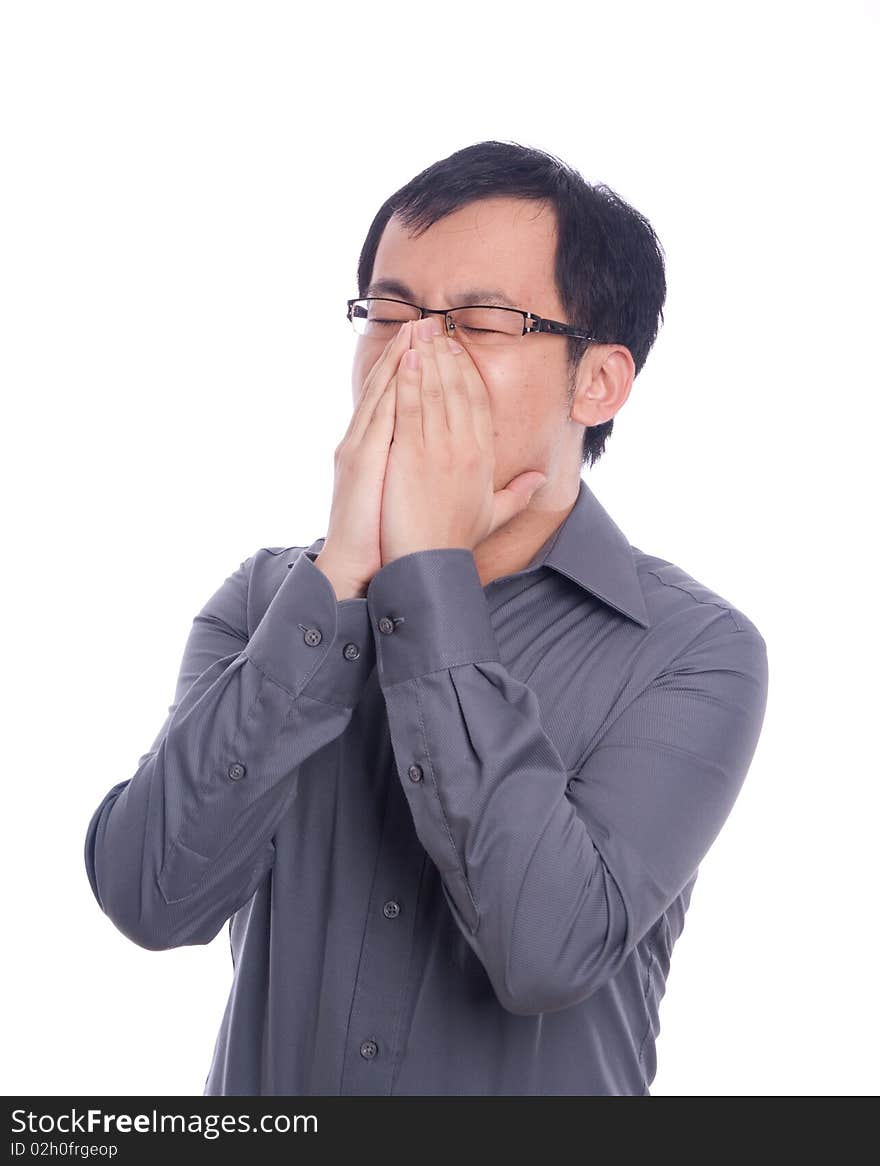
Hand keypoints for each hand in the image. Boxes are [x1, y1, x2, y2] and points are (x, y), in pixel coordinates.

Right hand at [316, 320, 415, 596]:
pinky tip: (404, 364)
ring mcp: (360, 448)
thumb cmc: (386, 538)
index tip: (436, 346)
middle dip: (408, 353)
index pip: (399, 401)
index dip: (416, 371)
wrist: (358, 567)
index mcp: (379, 450)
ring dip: (399, 359)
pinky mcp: (360, 460)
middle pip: (388, 387)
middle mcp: (365, 442)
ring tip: (417, 329)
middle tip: (427, 321)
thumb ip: (427, 477)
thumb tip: (452, 466)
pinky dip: (390, 387)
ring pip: (382, 392)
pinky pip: (378, 416)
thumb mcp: (410, 500)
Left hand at [380, 320, 546, 566]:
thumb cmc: (455, 541)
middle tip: (435, 327)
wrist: (429, 564)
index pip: (479, 402)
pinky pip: (409, 409)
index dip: (468, 372)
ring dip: (427, 358)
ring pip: (435, 392)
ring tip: (419, 332)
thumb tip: (541, 480)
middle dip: (446, 354)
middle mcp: (465, 448)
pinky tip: (405, 358)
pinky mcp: (410, 456)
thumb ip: (518, 493)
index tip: (457, 349)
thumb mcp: (494, 516)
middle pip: (458, 388)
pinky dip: (408, 381)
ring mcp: (437, 450)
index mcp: (483, 457)